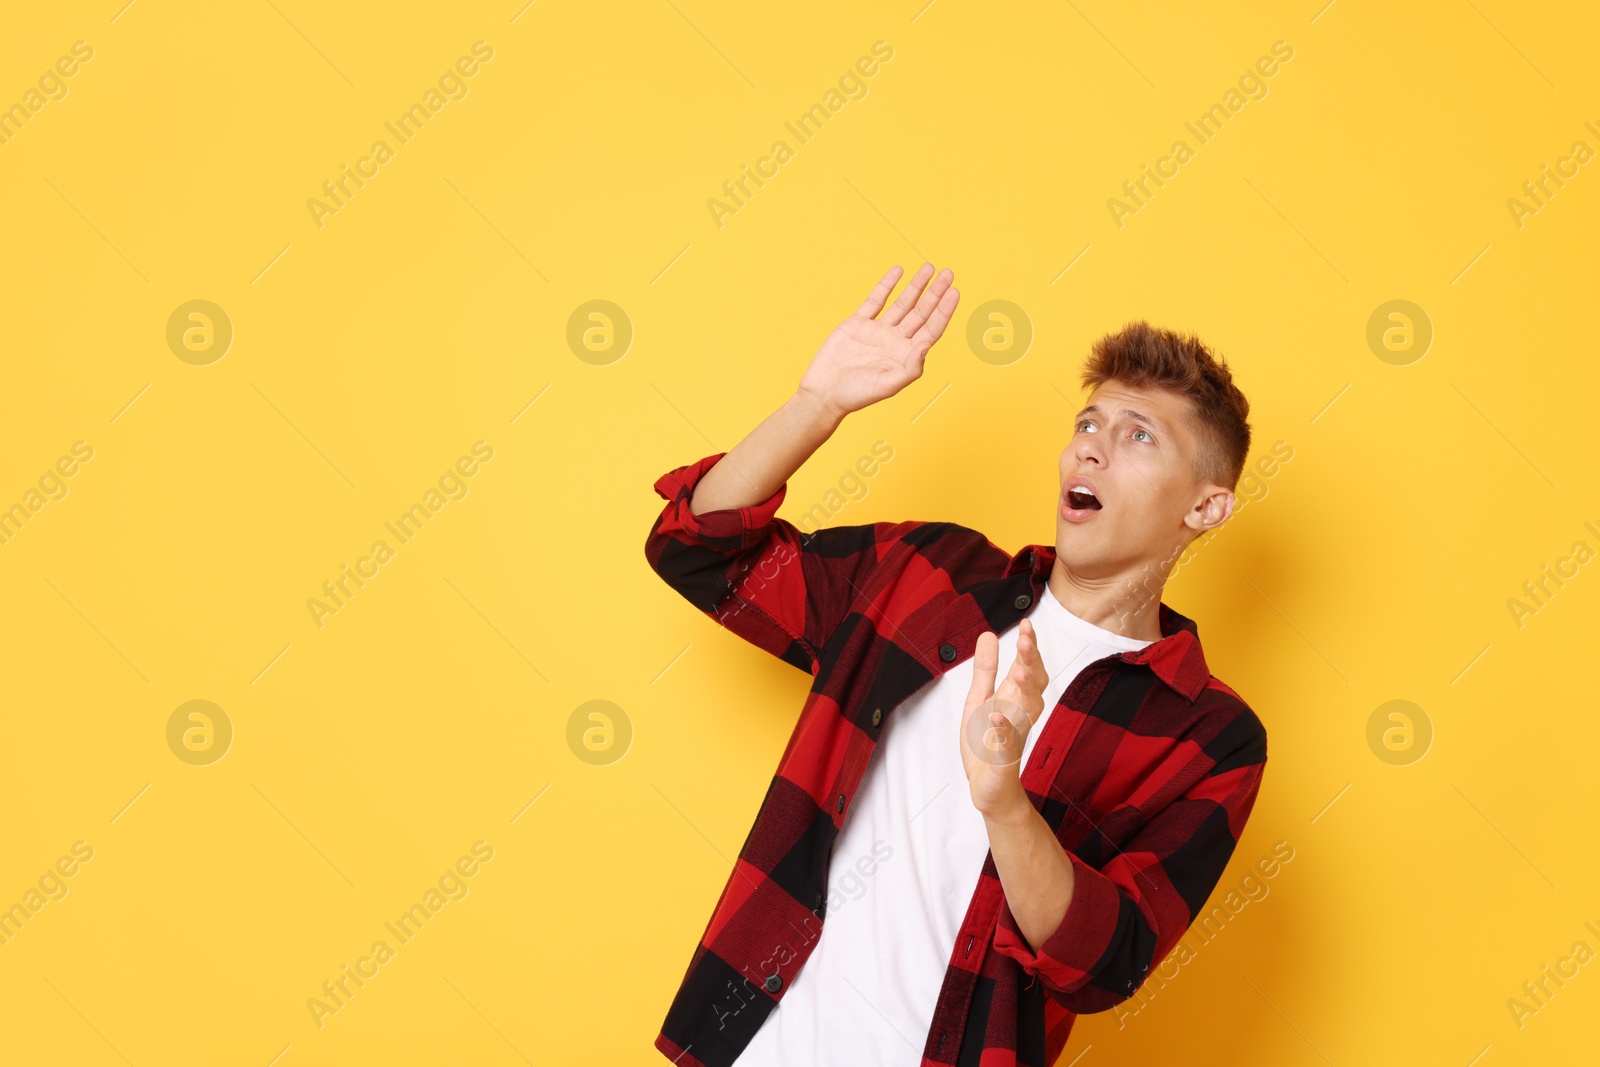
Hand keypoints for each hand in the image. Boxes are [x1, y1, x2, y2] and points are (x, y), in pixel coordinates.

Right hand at [797, 263, 959, 419]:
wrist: (823, 392)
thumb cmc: (856, 395)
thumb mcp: (888, 385)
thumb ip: (911, 368)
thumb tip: (926, 345)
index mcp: (906, 356)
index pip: (932, 329)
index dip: (944, 310)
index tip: (954, 291)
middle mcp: (895, 341)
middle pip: (921, 313)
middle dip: (935, 293)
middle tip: (948, 273)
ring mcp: (877, 331)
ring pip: (902, 303)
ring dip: (915, 286)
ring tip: (929, 268)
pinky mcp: (858, 324)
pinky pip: (875, 300)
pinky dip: (886, 285)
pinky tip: (898, 271)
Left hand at [959, 618, 1048, 816]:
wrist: (990, 788)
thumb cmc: (987, 743)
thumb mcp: (980, 699)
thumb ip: (985, 669)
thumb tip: (988, 634)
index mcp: (1014, 698)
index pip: (1027, 667)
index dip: (1029, 647)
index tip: (1026, 624)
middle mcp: (1020, 714)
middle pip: (1034, 684)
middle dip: (1032, 661)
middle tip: (1026, 640)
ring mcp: (1014, 736)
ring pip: (1028, 710)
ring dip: (1025, 690)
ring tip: (1018, 670)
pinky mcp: (1004, 759)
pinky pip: (1007, 744)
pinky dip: (1004, 730)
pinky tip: (997, 716)